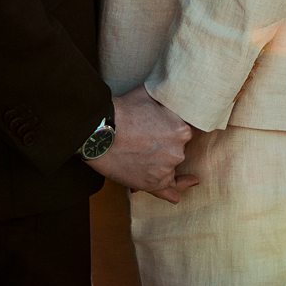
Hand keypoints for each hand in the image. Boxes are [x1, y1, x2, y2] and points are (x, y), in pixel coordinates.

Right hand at [86, 87, 198, 202]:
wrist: (98, 132)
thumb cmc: (123, 110)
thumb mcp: (149, 94)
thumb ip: (166, 98)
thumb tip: (173, 93)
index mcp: (181, 130)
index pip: (186, 131)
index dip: (173, 128)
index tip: (164, 127)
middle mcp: (177, 152)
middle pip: (178, 149)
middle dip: (166, 144)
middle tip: (147, 137)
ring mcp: (165, 170)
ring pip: (171, 167)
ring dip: (163, 163)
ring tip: (146, 156)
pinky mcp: (151, 185)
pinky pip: (169, 192)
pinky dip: (175, 191)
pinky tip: (181, 192)